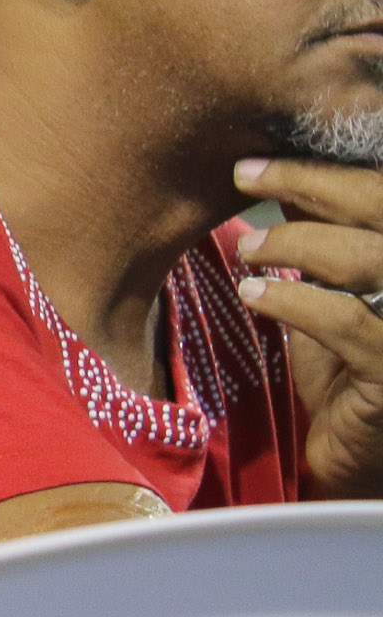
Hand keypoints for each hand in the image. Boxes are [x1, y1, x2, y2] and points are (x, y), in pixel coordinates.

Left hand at [233, 157, 382, 494]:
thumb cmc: (351, 370)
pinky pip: (352, 323)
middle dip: (313, 182)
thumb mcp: (336, 291)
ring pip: (373, 256)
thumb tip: (288, 178)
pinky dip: (298, 301)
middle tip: (246, 176)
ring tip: (248, 248)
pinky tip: (255, 295)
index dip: (330, 166)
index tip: (259, 159)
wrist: (364, 457)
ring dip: (299, 241)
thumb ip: (325, 236)